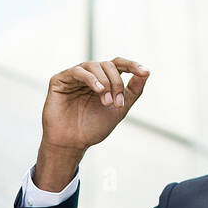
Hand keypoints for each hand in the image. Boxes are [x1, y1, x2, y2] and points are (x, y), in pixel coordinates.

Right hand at [34, 57, 149, 190]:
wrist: (73, 143)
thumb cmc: (93, 127)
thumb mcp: (119, 109)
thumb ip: (133, 91)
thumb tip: (147, 72)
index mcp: (104, 79)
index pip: (119, 65)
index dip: (132, 65)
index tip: (144, 71)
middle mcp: (90, 75)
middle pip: (109, 65)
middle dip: (116, 82)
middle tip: (116, 103)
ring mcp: (75, 76)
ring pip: (94, 65)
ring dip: (105, 82)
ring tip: (106, 101)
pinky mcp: (60, 80)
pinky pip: (77, 71)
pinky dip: (90, 78)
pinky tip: (98, 89)